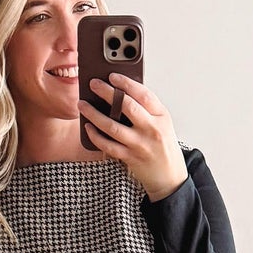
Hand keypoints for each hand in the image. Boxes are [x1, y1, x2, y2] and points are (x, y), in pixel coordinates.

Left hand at [79, 75, 187, 200]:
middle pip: (126, 106)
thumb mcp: (163, 123)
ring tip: (82, 105)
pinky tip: (88, 127)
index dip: (126, 83)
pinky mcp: (130, 158)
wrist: (170, 176)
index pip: (143, 94)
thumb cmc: (163, 146)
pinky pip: (108, 145)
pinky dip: (95, 136)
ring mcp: (140, 145)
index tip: (112, 76)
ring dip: (94, 114)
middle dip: (107, 92)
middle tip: (93, 84)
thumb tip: (120, 92)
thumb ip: (147, 108)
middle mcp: (151, 129)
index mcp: (161, 116)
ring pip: (112, 126)